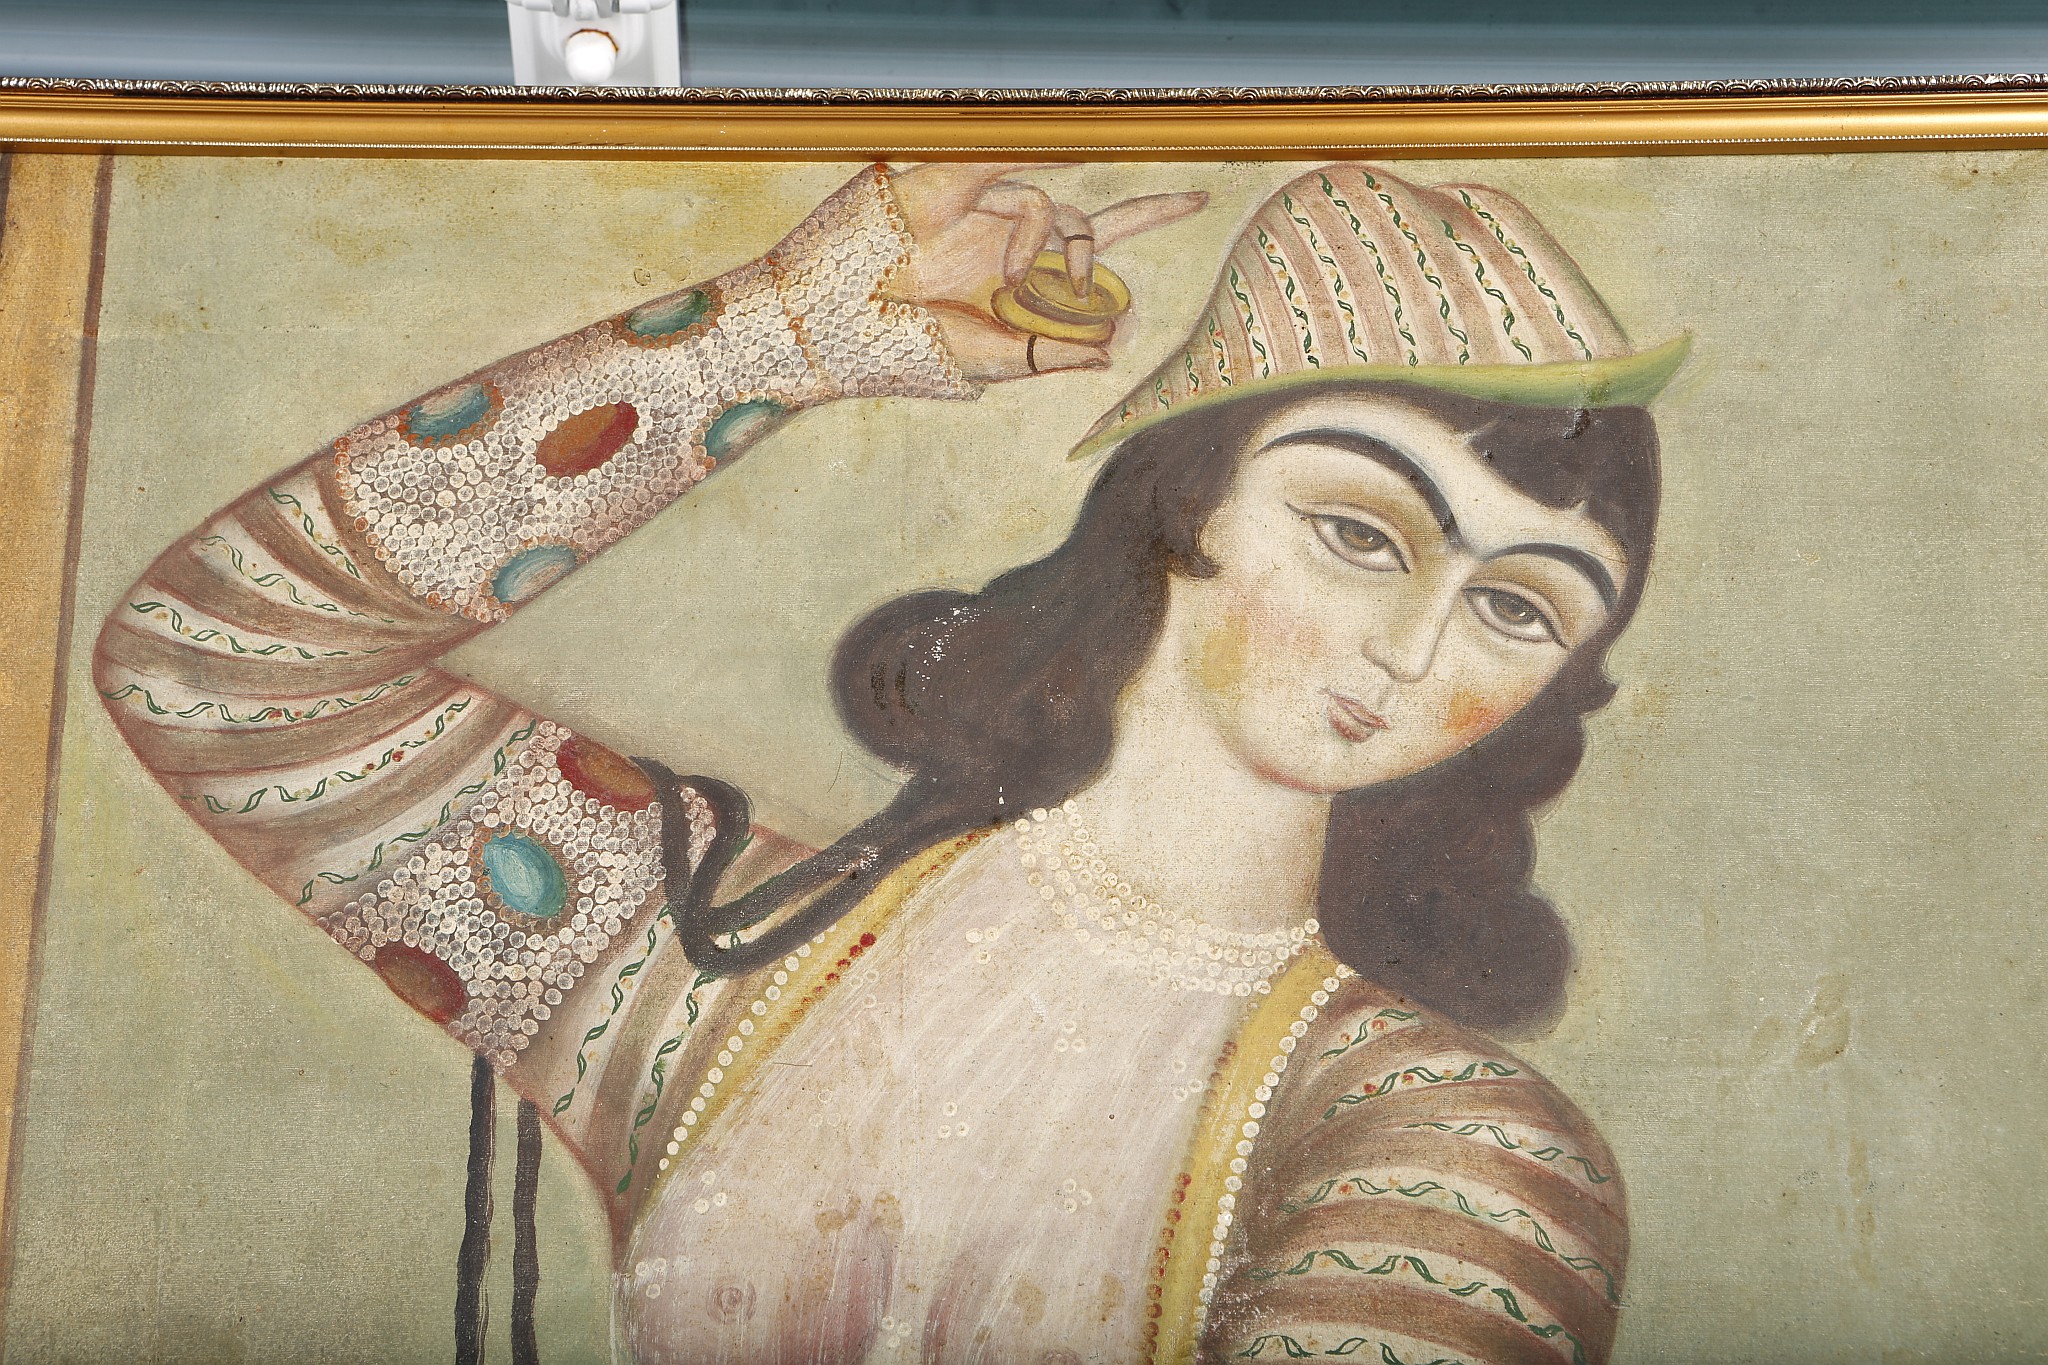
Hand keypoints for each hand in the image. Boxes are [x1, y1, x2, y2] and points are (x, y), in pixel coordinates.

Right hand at [884, 162, 1207, 383]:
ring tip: (1016, 286)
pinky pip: (1018, 182)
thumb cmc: (917, 349)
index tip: (1187, 230)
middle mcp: (1016, 249)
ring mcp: (993, 219)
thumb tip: (1114, 348)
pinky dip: (1032, 220)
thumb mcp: (999, 361)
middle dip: (1147, 212)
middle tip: (1196, 201)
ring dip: (1060, 250)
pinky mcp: (963, 190)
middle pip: (1092, 224)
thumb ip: (1057, 355)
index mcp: (1027, 288)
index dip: (1131, 251)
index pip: (1094, 262)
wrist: (852, 326)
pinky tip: (1023, 258)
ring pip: (1060, 212)